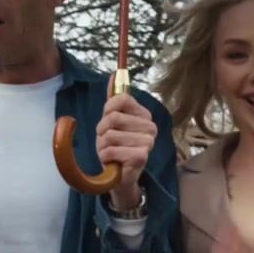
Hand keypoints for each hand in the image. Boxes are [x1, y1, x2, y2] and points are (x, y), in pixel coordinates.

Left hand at [96, 84, 154, 211]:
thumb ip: (114, 99)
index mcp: (144, 115)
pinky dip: (105, 157)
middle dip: (102, 132)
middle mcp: (150, 127)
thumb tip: (113, 75)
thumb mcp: (112, 122)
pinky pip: (111, 150)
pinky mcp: (141, 157)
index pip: (121, 99)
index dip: (107, 110)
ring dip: (102, 146)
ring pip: (109, 135)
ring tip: (110, 153)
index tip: (107, 122)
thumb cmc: (116, 147)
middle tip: (108, 142)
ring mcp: (148, 142)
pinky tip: (113, 162)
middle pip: (113, 118)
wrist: (120, 177)